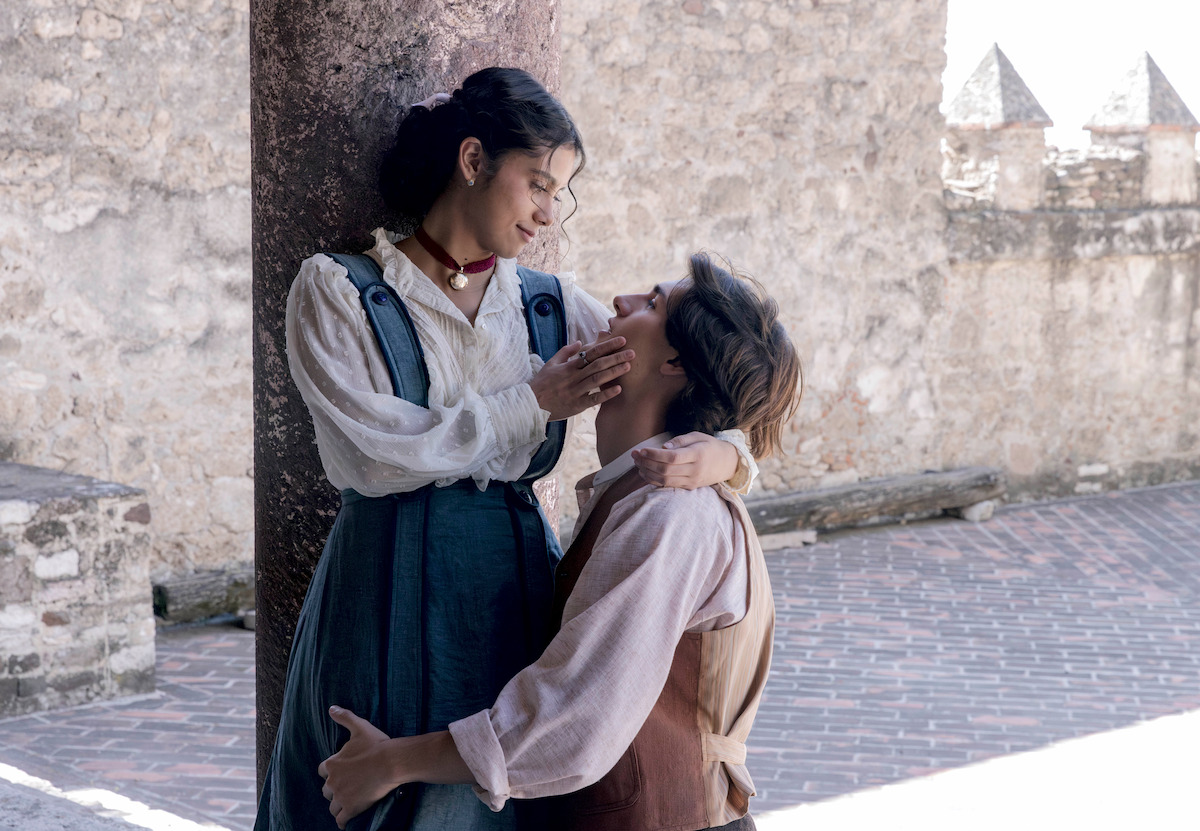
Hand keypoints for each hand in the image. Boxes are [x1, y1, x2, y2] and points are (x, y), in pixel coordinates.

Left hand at [318, 706, 396, 828]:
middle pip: (326, 790)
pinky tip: (346, 822)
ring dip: (338, 806)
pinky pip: (341, 820)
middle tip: (347, 789)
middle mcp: (332, 781)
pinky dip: (342, 821)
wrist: (391, 762)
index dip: (332, 773)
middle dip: (335, 790)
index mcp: (332, 764)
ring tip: (347, 805)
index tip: (341, 773)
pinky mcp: (350, 808)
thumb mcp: (359, 727)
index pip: (323, 772)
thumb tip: (331, 708)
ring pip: (333, 806)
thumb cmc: (376, 745)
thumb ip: (344, 717)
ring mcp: (341, 796)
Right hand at [529, 337, 633, 420]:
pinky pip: (593, 399)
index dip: (607, 345)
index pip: (591, 353)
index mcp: (569, 366)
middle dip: (616, 357)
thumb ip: (566, 352)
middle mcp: (573, 377)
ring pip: (597, 379)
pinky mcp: (576, 405)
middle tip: (632, 352)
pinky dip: (605, 394)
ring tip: (628, 366)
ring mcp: (575, 391)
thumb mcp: (551, 364)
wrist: (531, 404)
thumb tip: (580, 342)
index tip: (621, 340)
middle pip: (598, 364)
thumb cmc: (541, 384)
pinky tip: (618, 389)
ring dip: (613, 372)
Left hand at [632, 432, 739, 489]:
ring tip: (637, 464)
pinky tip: (645, 473)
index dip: (654, 455)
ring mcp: (692, 481)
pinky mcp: (689, 487)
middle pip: (666, 470)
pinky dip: (654, 480)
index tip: (641, 450)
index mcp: (698, 454)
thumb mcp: (699, 436)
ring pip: (665, 480)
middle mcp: (695, 470)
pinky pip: (668, 485)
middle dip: (646, 463)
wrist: (728, 464)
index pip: (672, 457)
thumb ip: (681, 440)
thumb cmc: (710, 446)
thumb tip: (663, 447)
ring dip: (647, 472)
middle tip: (634, 455)